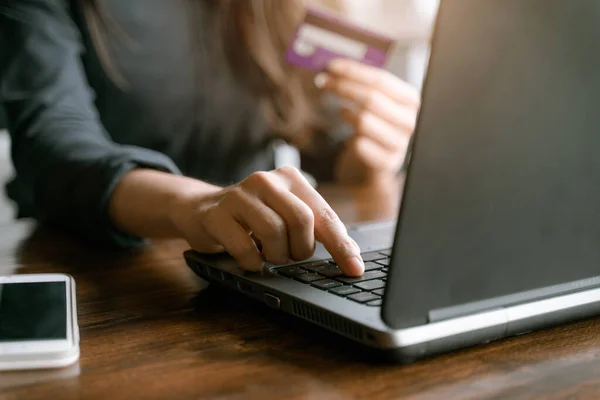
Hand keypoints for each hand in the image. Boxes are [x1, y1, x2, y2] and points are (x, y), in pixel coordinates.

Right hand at [170, 166, 364, 275]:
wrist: (201, 209)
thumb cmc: (253, 217)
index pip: (324, 215)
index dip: (342, 246)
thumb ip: (317, 230)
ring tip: (269, 255)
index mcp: (291, 178)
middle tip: (291, 256)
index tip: (355, 270)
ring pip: (274, 232)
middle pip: (301, 220)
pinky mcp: (216, 214)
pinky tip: (251, 260)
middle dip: (301, 249)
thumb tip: (353, 256)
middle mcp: (267, 180)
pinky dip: (253, 263)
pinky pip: (244, 247)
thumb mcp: (286, 216)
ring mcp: (239, 195)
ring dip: (276, 256)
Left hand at [319, 59, 420, 182]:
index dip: (354, 71)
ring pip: (364, 121)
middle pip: (371, 98)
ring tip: (343, 112)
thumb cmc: (376, 128)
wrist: (379, 165)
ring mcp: (400, 143)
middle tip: (323, 82)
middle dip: (343, 87)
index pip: (381, 80)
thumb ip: (363, 84)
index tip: (331, 66)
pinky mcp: (387, 162)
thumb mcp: (377, 103)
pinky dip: (351, 139)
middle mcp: (410, 120)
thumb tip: (333, 68)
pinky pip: (360, 145)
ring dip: (346, 114)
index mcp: (411, 100)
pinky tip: (352, 137)